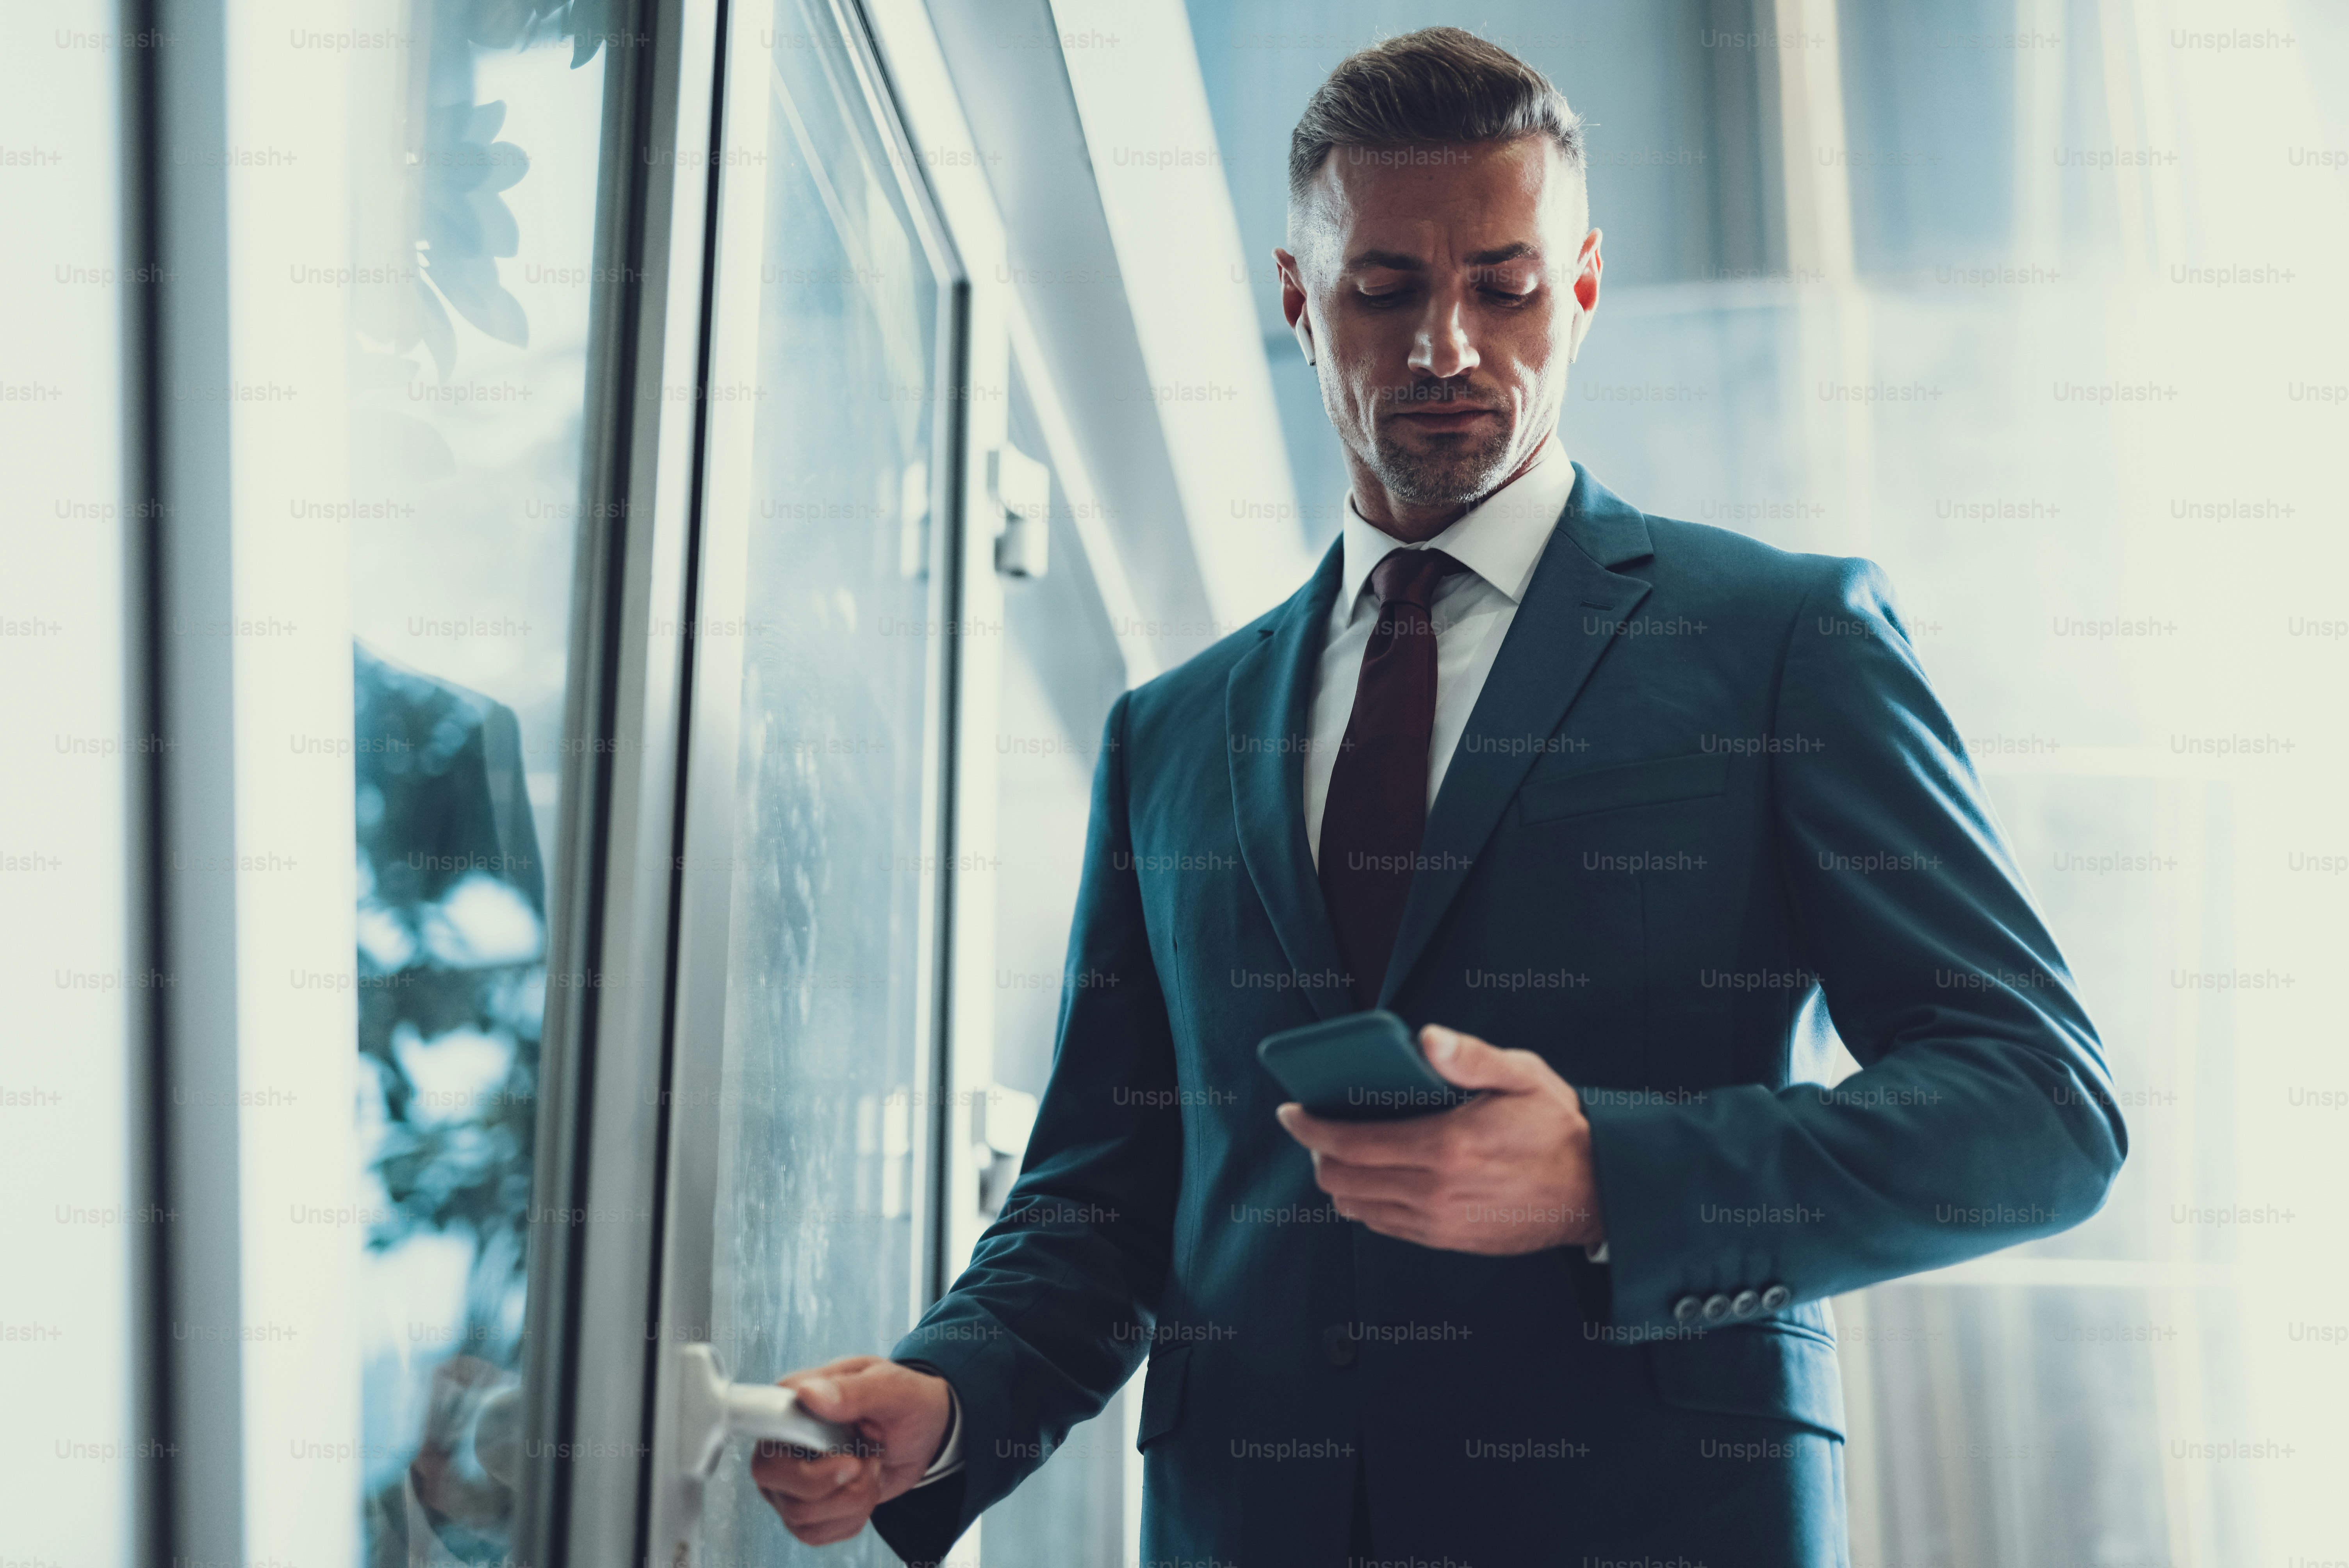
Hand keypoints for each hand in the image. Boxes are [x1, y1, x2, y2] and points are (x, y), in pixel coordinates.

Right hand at [749, 1356, 952, 1546]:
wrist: (925, 1434)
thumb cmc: (904, 1402)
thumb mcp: (892, 1389)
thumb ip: (852, 1390)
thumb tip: (808, 1393)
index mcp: (795, 1402)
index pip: (761, 1427)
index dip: (794, 1449)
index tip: (848, 1460)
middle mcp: (782, 1442)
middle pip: (770, 1477)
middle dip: (828, 1483)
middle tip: (865, 1463)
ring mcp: (790, 1479)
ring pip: (797, 1513)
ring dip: (851, 1499)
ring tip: (872, 1468)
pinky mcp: (805, 1508)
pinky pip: (814, 1533)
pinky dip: (851, 1518)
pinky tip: (865, 1490)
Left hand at [1274, 1023, 1604, 1253]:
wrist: (1596, 1190)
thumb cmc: (1556, 1126)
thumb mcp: (1523, 1075)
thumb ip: (1470, 1057)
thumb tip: (1425, 1039)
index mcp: (1445, 1146)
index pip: (1350, 1143)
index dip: (1309, 1127)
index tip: (1292, 1112)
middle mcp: (1434, 1191)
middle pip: (1341, 1181)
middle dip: (1319, 1153)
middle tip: (1321, 1129)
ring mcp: (1439, 1222)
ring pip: (1356, 1208)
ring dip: (1340, 1180)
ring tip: (1346, 1153)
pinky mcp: (1447, 1239)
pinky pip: (1384, 1226)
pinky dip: (1367, 1203)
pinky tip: (1377, 1178)